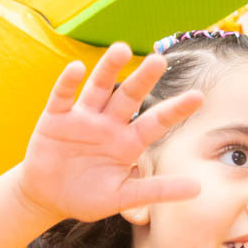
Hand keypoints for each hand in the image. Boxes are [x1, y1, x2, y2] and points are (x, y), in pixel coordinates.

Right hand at [15, 43, 202, 221]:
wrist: (49, 199)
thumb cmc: (89, 197)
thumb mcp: (124, 197)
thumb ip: (157, 190)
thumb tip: (198, 189)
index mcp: (129, 142)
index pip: (157, 122)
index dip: (176, 109)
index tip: (198, 97)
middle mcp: (110, 124)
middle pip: (129, 96)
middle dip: (143, 79)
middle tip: (159, 60)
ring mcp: (83, 118)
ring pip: (99, 88)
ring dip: (109, 68)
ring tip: (122, 49)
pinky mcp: (56, 118)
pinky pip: (63, 96)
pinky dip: (68, 82)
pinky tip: (76, 68)